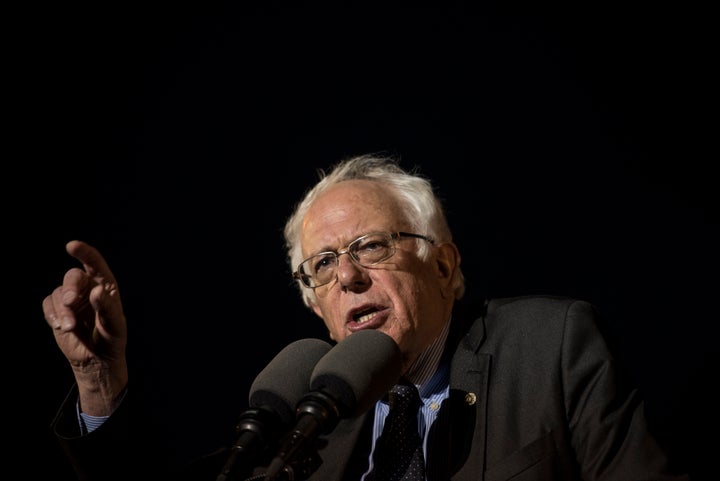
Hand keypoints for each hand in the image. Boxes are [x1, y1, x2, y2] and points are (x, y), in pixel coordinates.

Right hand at [42, 240, 127, 415]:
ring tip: (70, 327)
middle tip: (71, 301)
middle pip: (72, 277)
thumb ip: (106, 307)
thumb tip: (97, 291)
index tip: (72, 246)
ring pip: (58, 293)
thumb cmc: (111, 339)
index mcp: (105, 286)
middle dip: (70, 288)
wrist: (96, 359)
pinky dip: (52, 314)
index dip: (84, 253)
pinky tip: (61, 326)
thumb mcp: (114, 325)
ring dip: (62, 309)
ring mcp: (71, 298)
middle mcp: (87, 288)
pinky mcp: (57, 310)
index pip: (95, 263)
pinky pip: (48, 304)